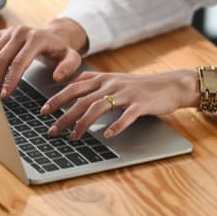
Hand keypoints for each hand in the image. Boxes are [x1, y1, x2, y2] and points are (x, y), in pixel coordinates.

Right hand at [0, 18, 88, 97]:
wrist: (55, 35)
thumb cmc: (62, 50)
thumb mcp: (73, 58)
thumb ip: (68, 68)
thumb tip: (57, 77)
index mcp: (36, 39)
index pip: (18, 62)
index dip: (10, 80)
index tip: (4, 95)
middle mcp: (20, 32)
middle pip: (1, 58)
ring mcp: (9, 31)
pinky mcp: (2, 32)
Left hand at [41, 70, 198, 139]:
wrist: (173, 84)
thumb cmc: (141, 86)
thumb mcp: (115, 79)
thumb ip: (94, 80)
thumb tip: (73, 82)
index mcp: (103, 78)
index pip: (74, 87)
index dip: (57, 99)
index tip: (43, 111)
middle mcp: (112, 84)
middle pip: (82, 100)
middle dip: (64, 116)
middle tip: (52, 130)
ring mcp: (126, 93)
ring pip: (99, 107)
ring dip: (83, 124)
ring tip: (73, 137)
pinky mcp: (142, 104)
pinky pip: (127, 115)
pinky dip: (116, 125)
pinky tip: (107, 135)